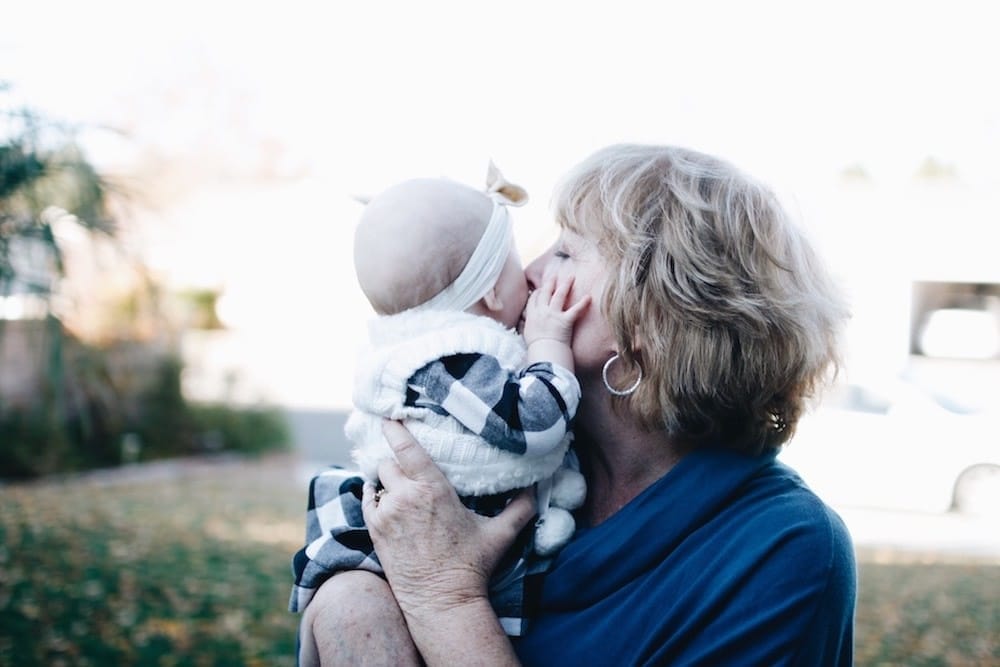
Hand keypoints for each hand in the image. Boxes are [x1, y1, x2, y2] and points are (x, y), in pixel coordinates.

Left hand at [361, 420, 536, 618]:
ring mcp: (386, 513)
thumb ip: (520, 508)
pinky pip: (367, 500)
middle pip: (388, 461)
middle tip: (405, 462)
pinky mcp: (375, 530)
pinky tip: (384, 497)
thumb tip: (536, 489)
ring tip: (397, 482)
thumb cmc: (471, 566)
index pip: (408, 448)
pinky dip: (374, 495)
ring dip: (386, 479)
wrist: (441, 601)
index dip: (396, 428)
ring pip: (377, 480)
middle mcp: (406, 496)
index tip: (390, 416)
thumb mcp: (500, 533)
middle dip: (395, 459)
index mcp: (433, 489)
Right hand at [522, 273, 590, 346]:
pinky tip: (589, 297)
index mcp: (532, 315)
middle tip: (554, 275)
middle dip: (550, 282)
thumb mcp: (527, 334)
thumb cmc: (536, 347)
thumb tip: (528, 325)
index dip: (537, 293)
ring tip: (571, 277)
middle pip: (545, 292)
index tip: (540, 290)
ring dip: (565, 285)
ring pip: (559, 295)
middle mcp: (542, 312)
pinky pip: (576, 310)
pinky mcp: (565, 321)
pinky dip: (583, 304)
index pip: (533, 299)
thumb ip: (528, 326)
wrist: (544, 352)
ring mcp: (554, 315)